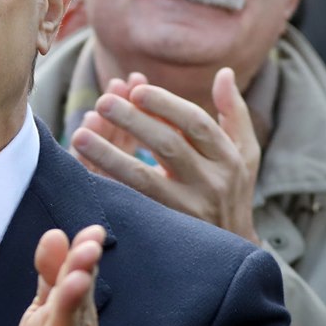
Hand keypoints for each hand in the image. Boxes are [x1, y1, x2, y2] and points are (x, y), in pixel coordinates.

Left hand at [0, 225, 103, 325]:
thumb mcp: (46, 318)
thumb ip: (51, 277)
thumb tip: (56, 233)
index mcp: (74, 323)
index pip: (81, 285)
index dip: (84, 259)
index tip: (92, 232)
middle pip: (77, 307)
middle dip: (81, 277)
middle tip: (88, 248)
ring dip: (69, 311)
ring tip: (72, 283)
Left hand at [69, 68, 261, 243]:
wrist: (234, 252)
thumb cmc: (234, 192)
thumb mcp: (245, 153)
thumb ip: (234, 112)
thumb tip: (223, 73)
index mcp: (228, 158)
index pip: (196, 124)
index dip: (166, 105)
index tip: (136, 90)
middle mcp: (211, 183)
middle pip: (168, 146)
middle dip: (134, 122)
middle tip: (103, 102)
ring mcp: (187, 210)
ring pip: (144, 180)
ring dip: (110, 155)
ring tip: (81, 135)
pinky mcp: (166, 230)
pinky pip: (132, 205)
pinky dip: (109, 186)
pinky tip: (85, 172)